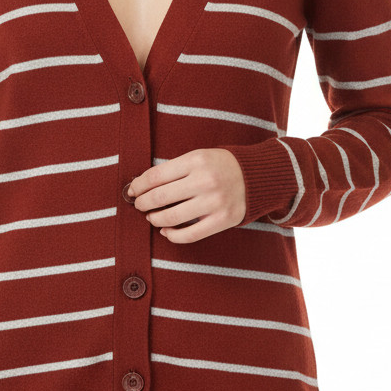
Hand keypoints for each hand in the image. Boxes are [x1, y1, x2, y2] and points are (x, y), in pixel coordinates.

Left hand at [126, 148, 246, 242]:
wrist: (257, 175)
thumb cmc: (221, 165)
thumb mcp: (200, 156)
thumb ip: (175, 169)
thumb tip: (143, 185)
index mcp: (196, 160)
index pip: (156, 176)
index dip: (139, 185)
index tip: (133, 190)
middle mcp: (205, 180)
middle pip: (160, 197)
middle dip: (143, 203)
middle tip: (139, 205)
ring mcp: (215, 202)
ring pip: (172, 217)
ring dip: (155, 219)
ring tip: (151, 217)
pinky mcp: (223, 220)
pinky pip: (190, 234)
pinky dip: (173, 235)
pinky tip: (166, 230)